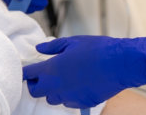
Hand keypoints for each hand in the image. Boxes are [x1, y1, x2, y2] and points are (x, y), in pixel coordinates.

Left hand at [22, 35, 145, 108]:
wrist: (120, 64)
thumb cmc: (98, 50)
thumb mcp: (72, 42)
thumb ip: (52, 47)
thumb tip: (39, 48)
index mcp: (51, 69)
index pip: (28, 74)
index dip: (25, 72)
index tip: (27, 71)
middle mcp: (56, 86)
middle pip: (35, 91)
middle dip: (35, 84)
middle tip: (42, 76)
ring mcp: (68, 97)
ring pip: (51, 99)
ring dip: (52, 91)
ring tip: (62, 79)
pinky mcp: (80, 103)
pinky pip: (67, 103)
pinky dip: (67, 96)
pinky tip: (76, 85)